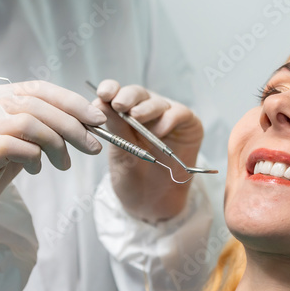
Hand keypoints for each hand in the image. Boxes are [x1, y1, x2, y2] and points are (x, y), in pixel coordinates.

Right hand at [0, 81, 106, 228]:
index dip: (69, 101)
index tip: (94, 118)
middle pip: (37, 104)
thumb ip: (40, 123)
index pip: (36, 88)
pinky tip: (35, 169)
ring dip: (57, 144)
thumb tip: (85, 118)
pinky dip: (36, 157)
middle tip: (92, 146)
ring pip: (32, 122)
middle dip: (72, 125)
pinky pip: (21, 146)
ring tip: (64, 165)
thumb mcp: (16, 139)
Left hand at [92, 80, 203, 221]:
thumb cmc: (133, 175)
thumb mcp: (119, 150)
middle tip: (119, 105)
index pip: (117, 93)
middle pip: (138, 94)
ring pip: (157, 102)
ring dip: (146, 108)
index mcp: (125, 113)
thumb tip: (100, 102)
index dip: (111, 89)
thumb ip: (114, 126)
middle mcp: (147, 110)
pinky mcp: (188, 124)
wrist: (152, 201)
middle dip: (127, 97)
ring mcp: (168, 116)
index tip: (102, 95)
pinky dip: (168, 119)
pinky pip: (179, 114)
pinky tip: (158, 131)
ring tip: (135, 117)